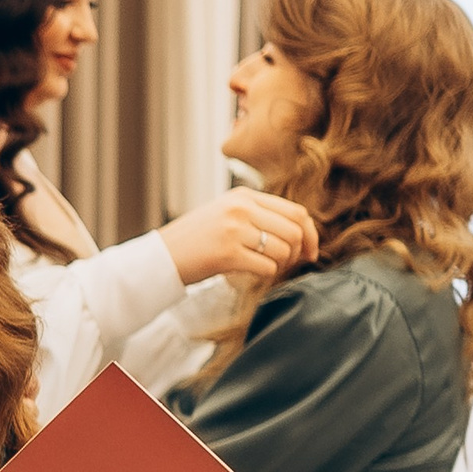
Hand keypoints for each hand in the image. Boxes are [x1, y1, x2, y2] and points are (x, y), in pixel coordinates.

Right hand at [158, 188, 318, 284]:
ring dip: (281, 265)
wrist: (161, 256)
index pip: (295, 211)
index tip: (310, 252)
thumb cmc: (196, 240)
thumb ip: (258, 216)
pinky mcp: (228, 253)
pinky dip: (267, 275)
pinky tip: (253, 275)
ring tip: (266, 269)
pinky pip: (267, 267)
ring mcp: (234, 230)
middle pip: (295, 230)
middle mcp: (241, 208)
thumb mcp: (226, 215)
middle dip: (299, 252)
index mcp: (244, 196)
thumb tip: (301, 234)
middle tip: (288, 265)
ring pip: (284, 250)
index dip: (310, 234)